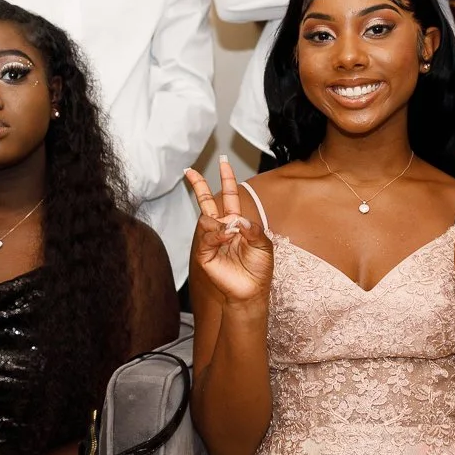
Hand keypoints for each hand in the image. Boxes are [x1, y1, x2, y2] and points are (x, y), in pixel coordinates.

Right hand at [185, 156, 272, 304]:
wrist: (252, 291)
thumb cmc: (258, 269)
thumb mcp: (264, 245)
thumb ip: (253, 229)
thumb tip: (237, 220)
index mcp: (236, 223)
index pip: (229, 197)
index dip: (227, 179)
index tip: (223, 163)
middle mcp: (222, 229)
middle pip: (207, 202)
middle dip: (199, 186)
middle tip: (190, 171)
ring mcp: (211, 241)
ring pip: (206, 220)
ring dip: (220, 223)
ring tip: (232, 234)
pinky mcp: (204, 254)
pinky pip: (206, 238)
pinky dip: (217, 235)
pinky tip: (226, 237)